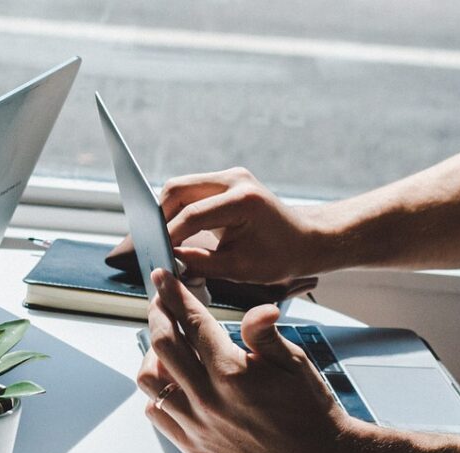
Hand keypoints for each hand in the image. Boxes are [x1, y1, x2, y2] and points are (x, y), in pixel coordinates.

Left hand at [136, 268, 359, 452]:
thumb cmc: (309, 409)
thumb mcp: (295, 363)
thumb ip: (265, 334)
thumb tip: (258, 308)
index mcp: (232, 373)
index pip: (192, 322)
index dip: (174, 295)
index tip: (163, 278)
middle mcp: (208, 400)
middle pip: (162, 345)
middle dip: (158, 315)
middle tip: (161, 303)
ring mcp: (197, 426)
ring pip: (150, 380)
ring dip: (153, 355)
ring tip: (167, 344)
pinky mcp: (194, 446)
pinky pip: (156, 413)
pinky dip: (157, 393)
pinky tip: (173, 382)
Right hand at [159, 167, 326, 283]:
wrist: (305, 239)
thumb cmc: (280, 256)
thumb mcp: (240, 268)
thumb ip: (201, 264)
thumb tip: (170, 260)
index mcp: (242, 200)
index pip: (191, 215)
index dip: (169, 236)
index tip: (157, 254)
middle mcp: (235, 180)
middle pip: (178, 189)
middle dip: (160, 217)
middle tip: (154, 244)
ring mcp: (230, 177)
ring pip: (180, 187)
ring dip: (168, 211)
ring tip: (164, 238)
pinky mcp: (225, 181)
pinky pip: (191, 190)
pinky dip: (179, 209)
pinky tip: (177, 230)